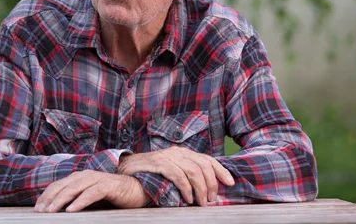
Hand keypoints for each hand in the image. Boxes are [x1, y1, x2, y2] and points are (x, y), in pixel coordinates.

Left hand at [34, 170, 149, 212]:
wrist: (136, 189)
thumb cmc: (111, 195)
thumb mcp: (89, 197)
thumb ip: (76, 199)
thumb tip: (59, 209)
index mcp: (80, 177)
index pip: (59, 185)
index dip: (47, 195)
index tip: (37, 207)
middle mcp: (87, 175)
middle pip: (63, 185)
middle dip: (50, 198)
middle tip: (40, 210)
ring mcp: (97, 179)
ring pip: (75, 188)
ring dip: (61, 200)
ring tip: (51, 210)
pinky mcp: (108, 185)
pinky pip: (92, 193)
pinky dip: (81, 201)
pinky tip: (72, 209)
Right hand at [118, 146, 234, 205]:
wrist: (125, 168)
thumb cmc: (150, 173)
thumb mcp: (172, 171)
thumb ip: (186, 175)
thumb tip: (206, 189)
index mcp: (183, 153)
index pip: (207, 159)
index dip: (221, 170)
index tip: (230, 183)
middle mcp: (177, 152)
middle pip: (203, 165)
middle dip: (211, 184)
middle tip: (211, 200)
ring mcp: (168, 157)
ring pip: (193, 170)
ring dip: (200, 189)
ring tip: (201, 202)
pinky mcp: (158, 164)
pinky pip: (178, 175)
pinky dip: (186, 188)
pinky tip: (187, 198)